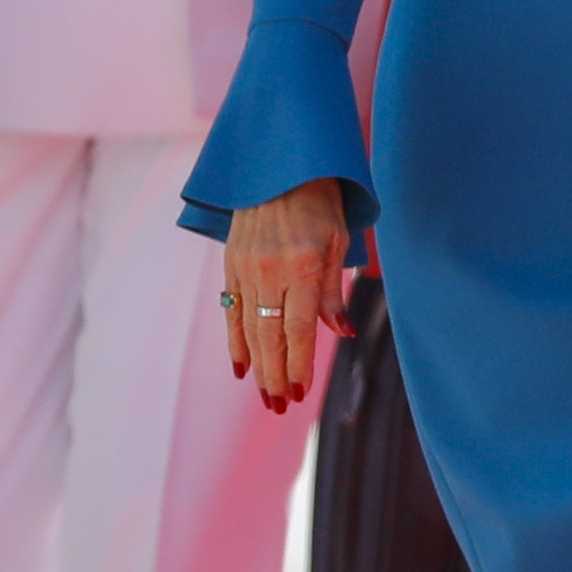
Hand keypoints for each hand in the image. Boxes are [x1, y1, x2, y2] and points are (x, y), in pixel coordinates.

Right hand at [221, 180, 355, 413]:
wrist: (278, 165)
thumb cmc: (319, 200)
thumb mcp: (338, 240)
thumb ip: (332, 290)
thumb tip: (340, 332)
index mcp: (301, 266)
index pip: (299, 330)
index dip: (299, 365)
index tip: (300, 392)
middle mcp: (270, 271)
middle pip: (271, 337)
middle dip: (276, 376)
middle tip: (279, 407)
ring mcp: (246, 269)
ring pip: (249, 329)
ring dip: (258, 367)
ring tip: (265, 396)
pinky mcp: (231, 265)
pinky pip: (231, 311)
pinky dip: (235, 341)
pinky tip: (241, 367)